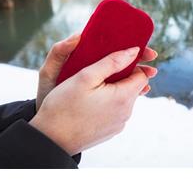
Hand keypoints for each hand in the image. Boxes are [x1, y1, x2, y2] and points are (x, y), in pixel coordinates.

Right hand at [30, 46, 157, 154]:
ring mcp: (118, 124)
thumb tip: (134, 51)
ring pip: (124, 99)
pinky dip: (108, 102)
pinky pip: (115, 111)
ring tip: (93, 85)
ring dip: (114, 89)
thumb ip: (112, 61)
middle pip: (134, 87)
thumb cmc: (64, 106)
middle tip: (100, 70)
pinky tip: (90, 100)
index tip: (114, 59)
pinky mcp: (109, 131)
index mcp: (124, 97)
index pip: (142, 75)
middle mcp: (126, 113)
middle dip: (122, 76)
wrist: (50, 140)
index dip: (131, 64)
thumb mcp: (86, 76)